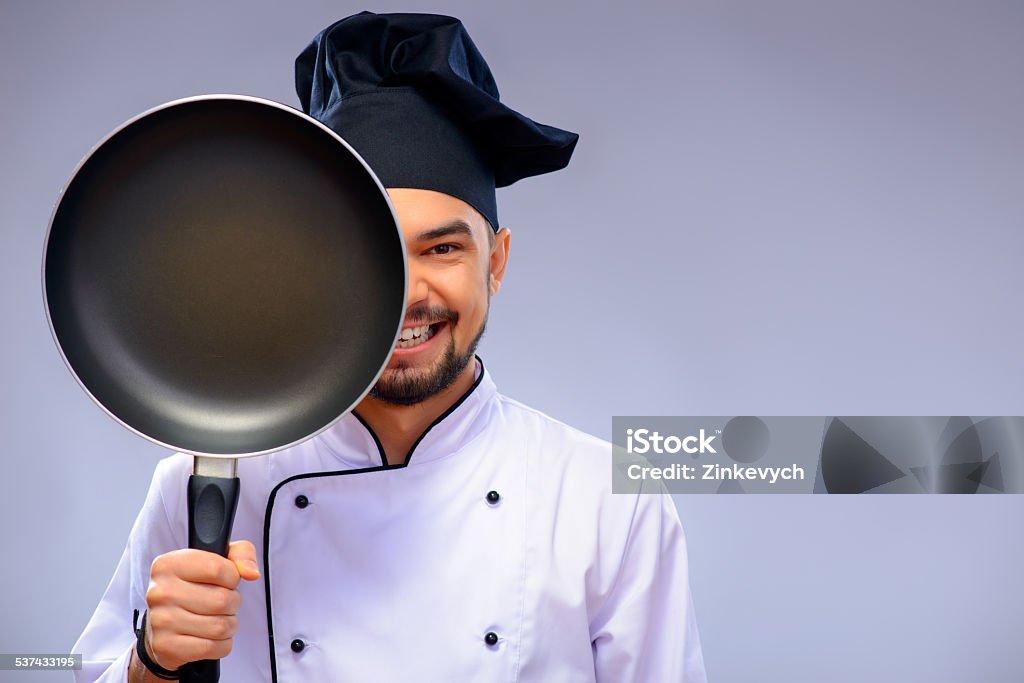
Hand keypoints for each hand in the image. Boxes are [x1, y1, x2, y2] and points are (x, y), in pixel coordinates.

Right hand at [144, 540, 259, 670]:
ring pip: (220, 626)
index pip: (217, 568)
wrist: (163, 624)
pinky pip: (213, 647)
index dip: (232, 577)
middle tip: (222, 603)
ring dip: (229, 624)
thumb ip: (241, 554)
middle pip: (222, 600)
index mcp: (169, 564)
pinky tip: (209, 636)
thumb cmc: (194, 587)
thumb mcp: (216, 559)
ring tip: (217, 618)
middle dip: (232, 602)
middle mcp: (160, 591)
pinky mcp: (166, 646)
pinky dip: (221, 644)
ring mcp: (161, 621)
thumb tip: (251, 572)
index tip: (227, 580)